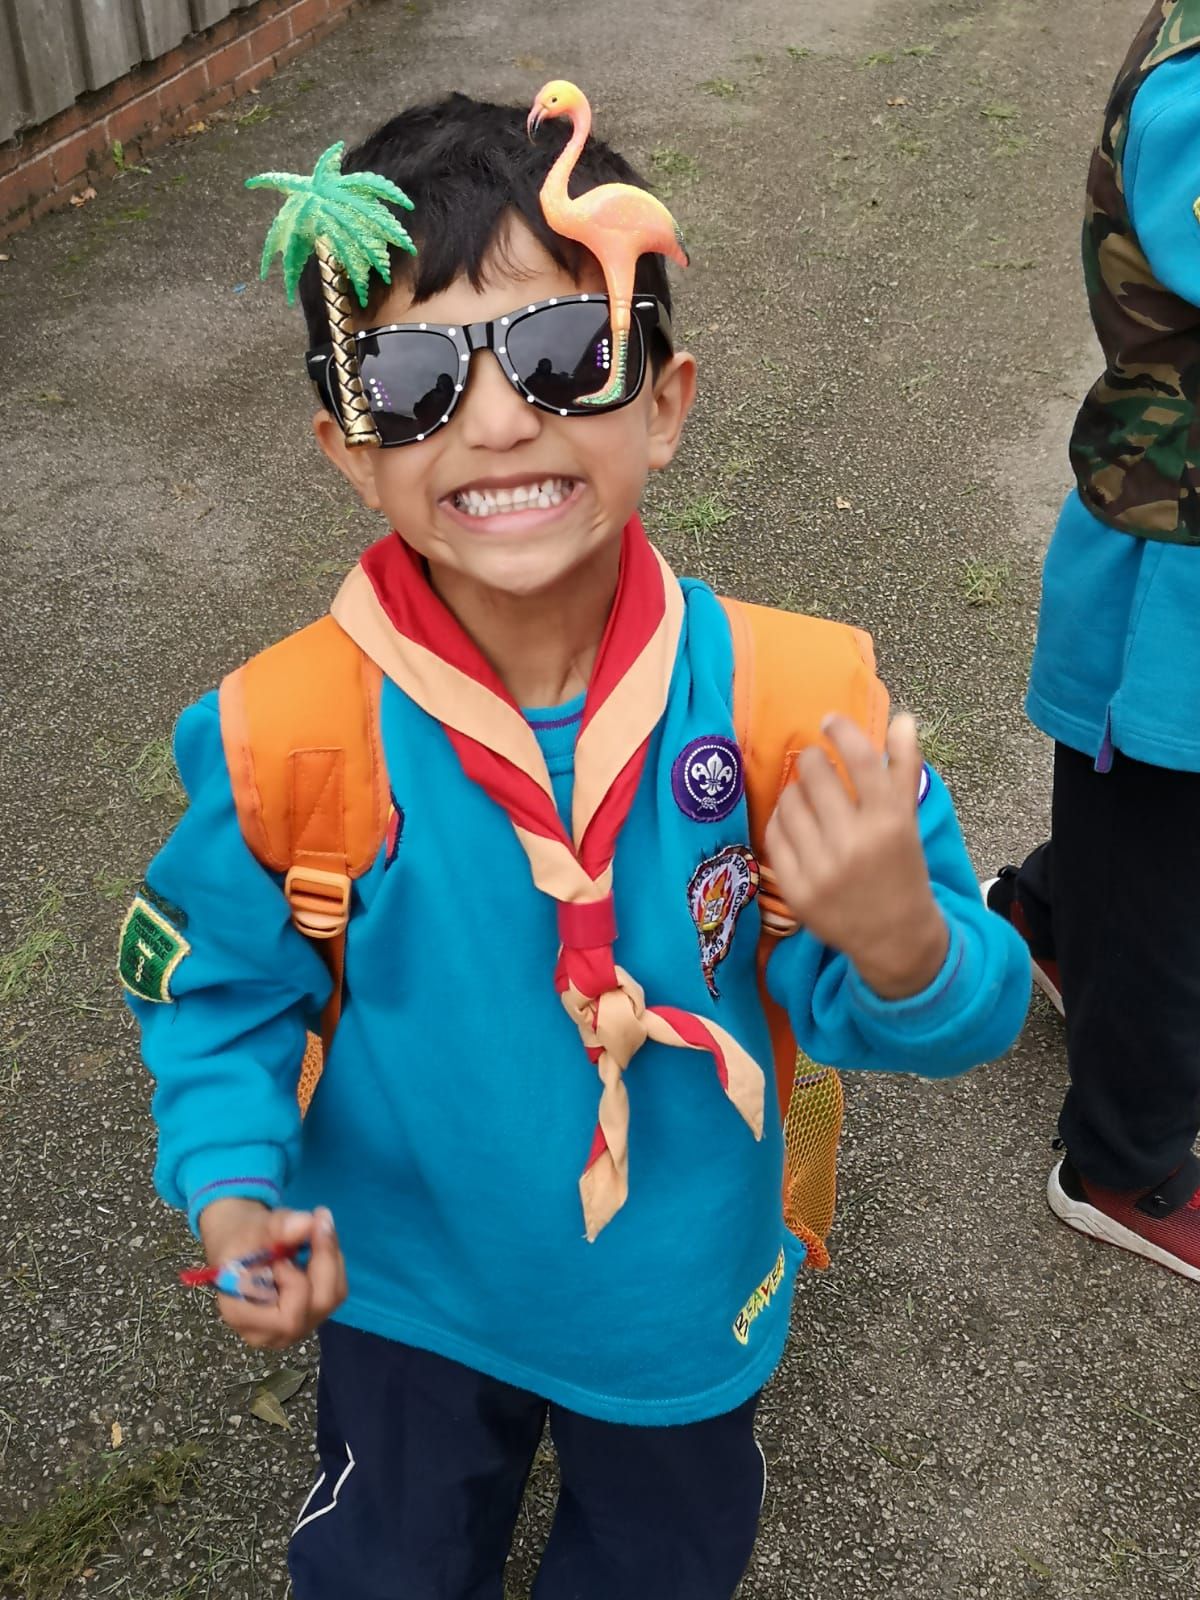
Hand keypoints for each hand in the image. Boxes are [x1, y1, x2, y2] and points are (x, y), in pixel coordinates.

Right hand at [197, 1198, 347, 1349]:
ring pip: (332, 1297)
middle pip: (316, 1307)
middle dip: (323, 1261)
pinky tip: (319, 1244)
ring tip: (316, 1228)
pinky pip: (335, 1292)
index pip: (287, 1318)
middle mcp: (269, 1333)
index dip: (296, 1281)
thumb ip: (276, 1227)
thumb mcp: (252, 1227)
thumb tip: (307, 1224)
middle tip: (316, 1222)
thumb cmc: (242, 1240)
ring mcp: (292, 1330)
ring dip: (331, 1258)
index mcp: (242, 1316)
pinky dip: (334, 1263)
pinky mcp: (308, 1317)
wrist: (242, 1246)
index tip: (286, 1249)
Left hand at [763, 712, 948, 998]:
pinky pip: (774, 835)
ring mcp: (821, 869)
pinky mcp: (796, 889)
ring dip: (795, 789)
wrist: (894, 937)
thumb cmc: (902, 869)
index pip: (859, 758)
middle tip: (814, 762)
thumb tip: (902, 719)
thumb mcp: (908, 821)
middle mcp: (854, 843)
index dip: (840, 730)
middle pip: (816, 774)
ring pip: (789, 801)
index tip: (829, 721)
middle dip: (812, 760)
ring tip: (806, 793)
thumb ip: (904, 769)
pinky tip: (793, 820)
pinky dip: (781, 820)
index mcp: (889, 822)